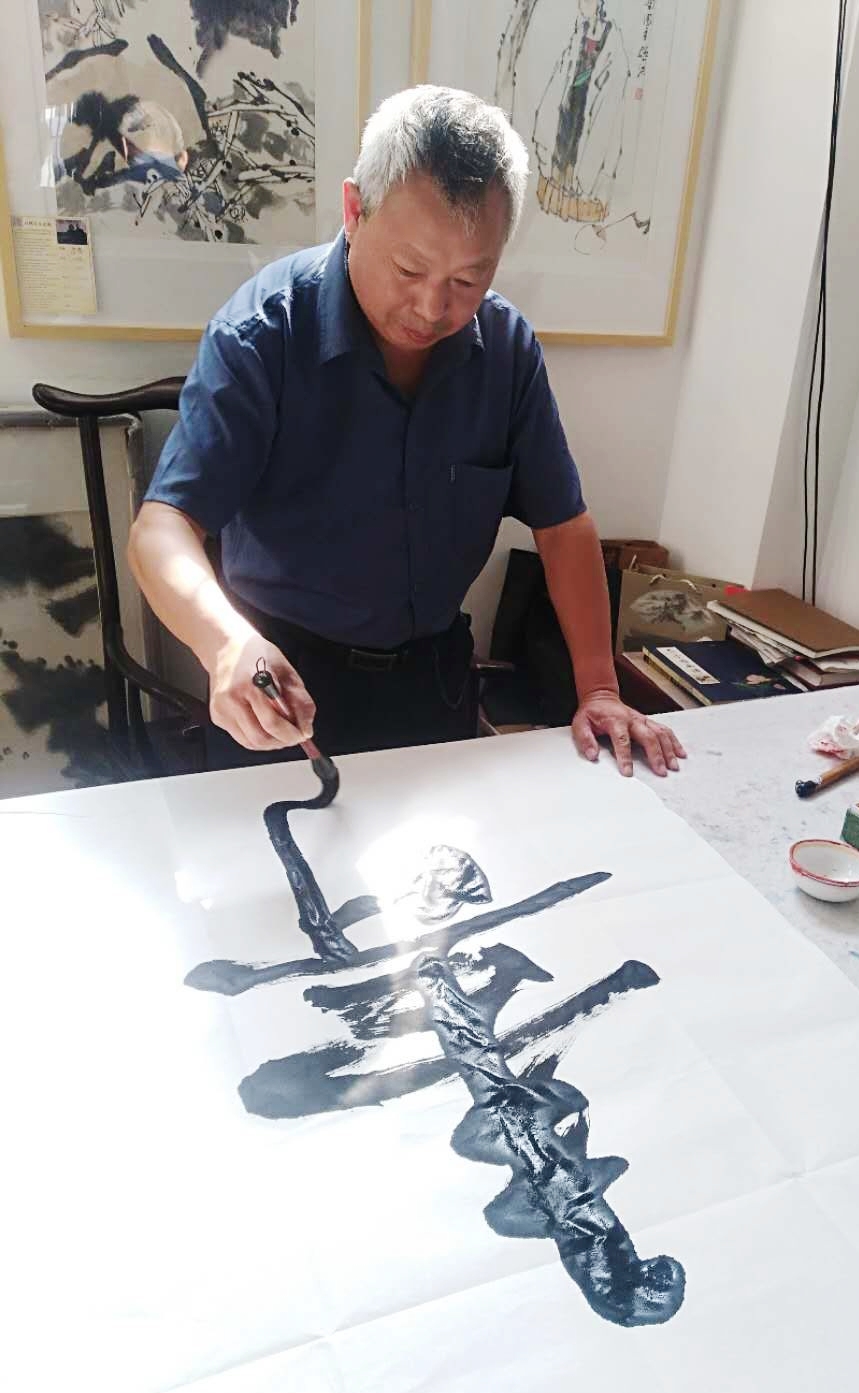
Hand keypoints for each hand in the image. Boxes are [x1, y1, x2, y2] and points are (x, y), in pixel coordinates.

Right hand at [207, 629, 315, 751]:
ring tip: (280, 732)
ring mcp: (222, 709)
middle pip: (260, 737)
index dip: (291, 734)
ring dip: (270, 743)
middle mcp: (232, 699)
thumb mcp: (287, 671)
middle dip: (281, 742)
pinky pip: (241, 738)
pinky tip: (265, 727)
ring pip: (250, 742)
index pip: (272, 722)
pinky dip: (257, 739)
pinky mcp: (217, 716)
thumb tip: (306, 729)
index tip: (302, 735)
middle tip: (294, 736)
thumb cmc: (257, 655)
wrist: (226, 648)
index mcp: (251, 684)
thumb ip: (300, 701)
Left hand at [572, 689, 685, 777]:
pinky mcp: (648, 721)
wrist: (601, 697)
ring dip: (668, 750)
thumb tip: (592, 755)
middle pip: (648, 737)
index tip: (627, 772)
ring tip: (673, 766)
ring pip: (660, 733)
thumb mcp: (580, 724)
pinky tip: (680, 753)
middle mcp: (632, 719)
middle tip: (661, 771)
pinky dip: (674, 742)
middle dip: (656, 755)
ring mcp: (642, 720)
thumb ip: (585, 739)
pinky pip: (665, 730)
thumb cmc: (592, 713)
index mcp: (615, 720)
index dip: (625, 757)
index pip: (622, 740)